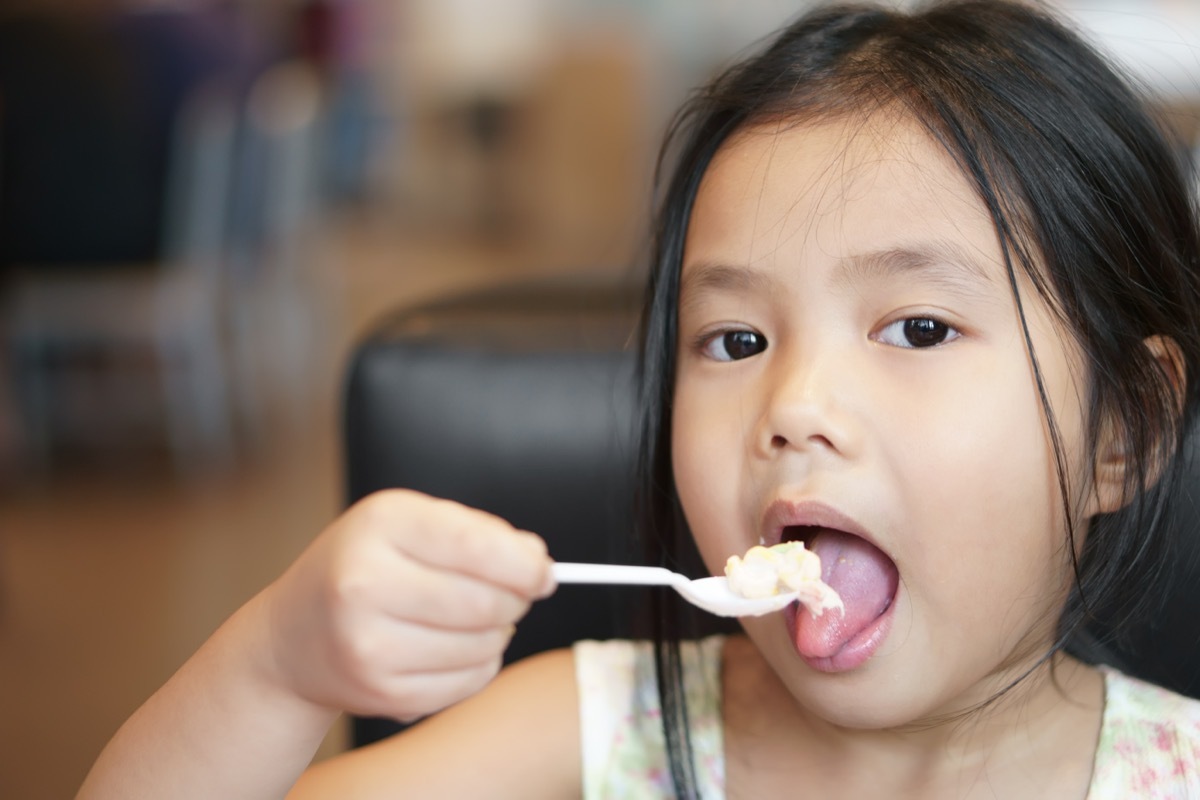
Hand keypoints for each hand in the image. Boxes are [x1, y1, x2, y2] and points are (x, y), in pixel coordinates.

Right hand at [258, 489, 555, 721]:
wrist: (294, 636)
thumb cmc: (365, 567)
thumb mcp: (409, 525)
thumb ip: (477, 533)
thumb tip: (537, 562)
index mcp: (380, 525)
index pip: (476, 546)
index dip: (525, 565)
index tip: (545, 574)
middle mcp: (364, 583)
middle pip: (485, 602)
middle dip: (514, 601)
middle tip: (510, 596)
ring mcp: (368, 643)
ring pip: (483, 646)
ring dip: (497, 634)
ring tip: (471, 620)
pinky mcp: (379, 691)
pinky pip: (468, 683)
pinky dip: (478, 667)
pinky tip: (454, 649)